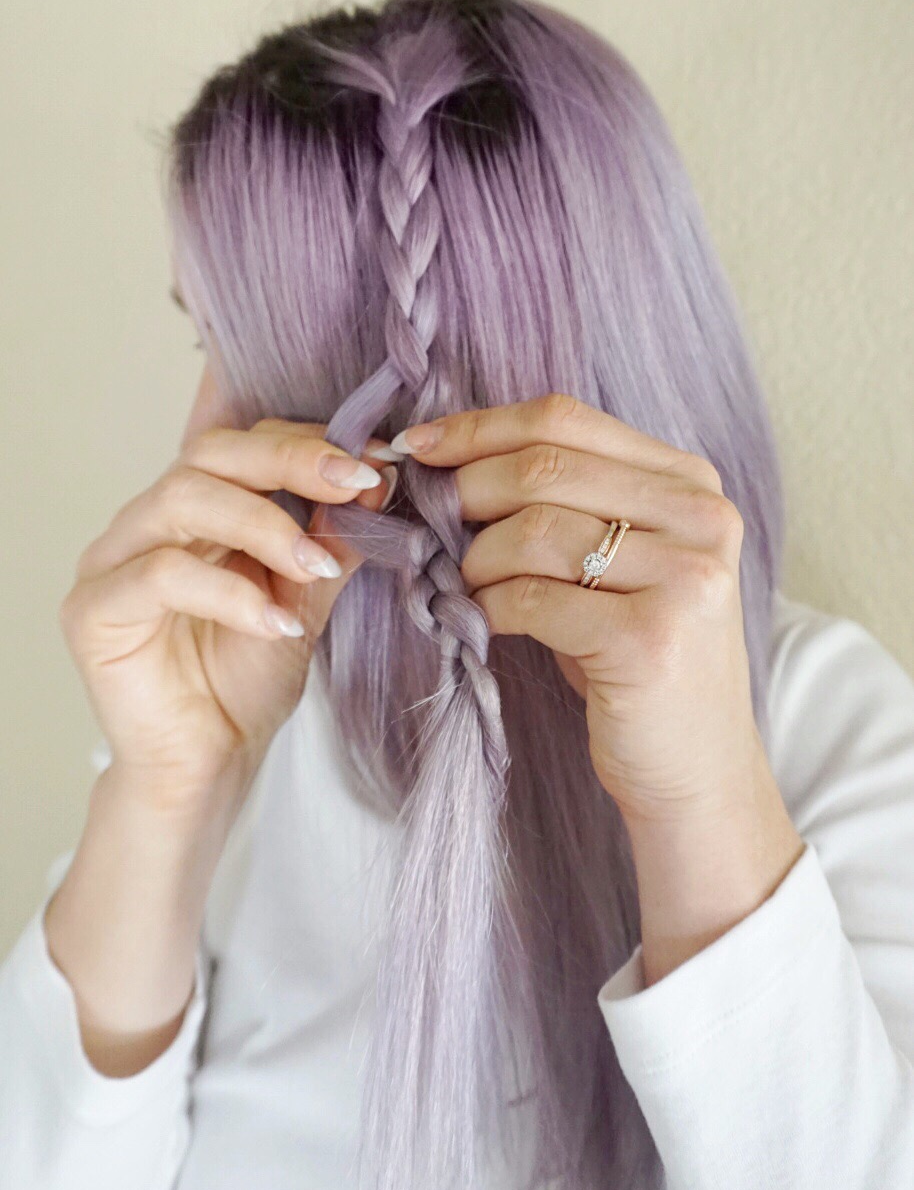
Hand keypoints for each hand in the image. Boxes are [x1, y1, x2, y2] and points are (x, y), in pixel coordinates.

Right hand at [60, 365, 395, 822]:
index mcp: (195, 508)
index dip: (309, 444)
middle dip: (290, 461)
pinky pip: (160, 575)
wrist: (210, 764)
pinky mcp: (93, 611)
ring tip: (315, 567)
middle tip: (356, 485)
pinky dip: (229, 592)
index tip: (375, 468)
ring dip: (264, 526)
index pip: (245, 443)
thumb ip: (329, 540)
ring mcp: (112, 560)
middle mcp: (147, 521)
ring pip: (182, 499)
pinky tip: (275, 625)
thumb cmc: (246, 681)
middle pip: (208, 454)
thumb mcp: (304, 598)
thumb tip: (379, 483)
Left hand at [391, 392, 771, 826]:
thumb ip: (564, 504)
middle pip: (545, 467)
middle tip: (427, 522)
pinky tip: (483, 622)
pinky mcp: (650, 638)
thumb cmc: (636, 660)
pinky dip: (489, 607)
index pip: (566, 419)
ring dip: (476, 558)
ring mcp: (684, 578)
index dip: (478, 427)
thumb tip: (445, 463)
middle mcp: (700, 519)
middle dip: (465, 491)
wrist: (697, 770)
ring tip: (467, 585)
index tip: (418, 447)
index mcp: (690, 483)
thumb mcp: (616, 565)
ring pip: (534, 530)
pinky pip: (532, 599)